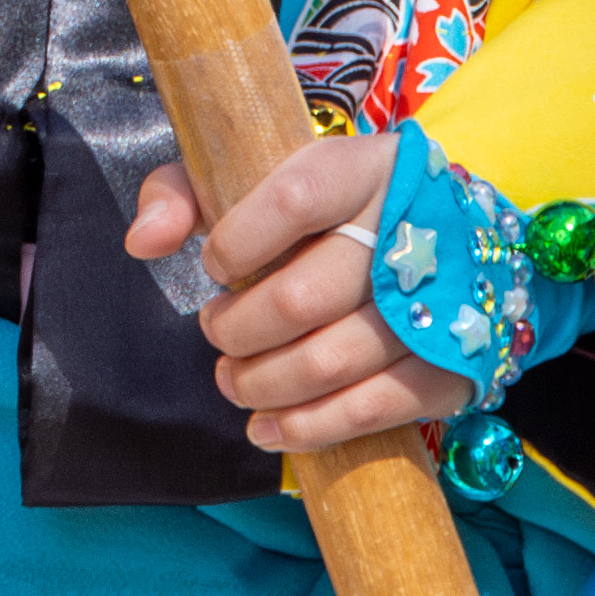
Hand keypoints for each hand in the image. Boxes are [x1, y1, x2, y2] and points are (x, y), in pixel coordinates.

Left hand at [129, 126, 477, 455]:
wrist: (445, 245)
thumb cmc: (327, 212)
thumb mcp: (259, 178)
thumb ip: (186, 192)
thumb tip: (142, 241)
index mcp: (367, 167)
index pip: (295, 199)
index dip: (237, 243)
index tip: (215, 265)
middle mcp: (413, 230)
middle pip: (303, 298)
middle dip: (238, 332)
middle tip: (218, 336)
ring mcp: (441, 303)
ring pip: (330, 362)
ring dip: (262, 385)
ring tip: (236, 381)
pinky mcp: (452, 365)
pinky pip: (372, 409)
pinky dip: (308, 428)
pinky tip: (269, 427)